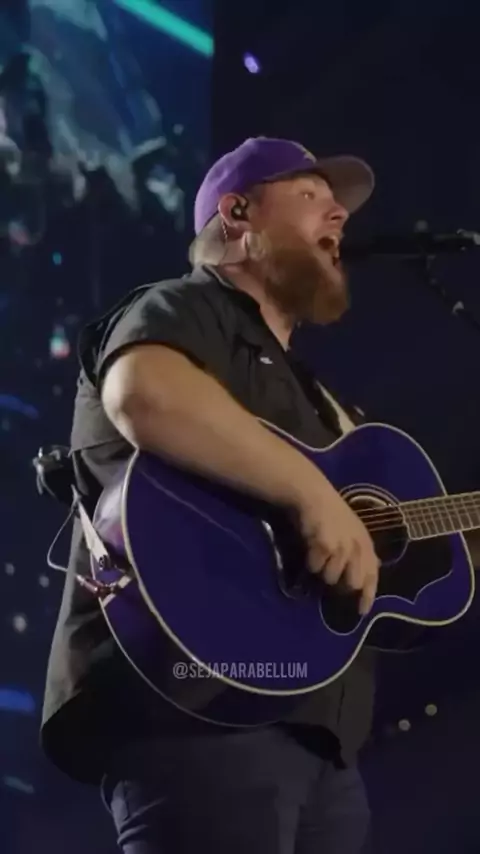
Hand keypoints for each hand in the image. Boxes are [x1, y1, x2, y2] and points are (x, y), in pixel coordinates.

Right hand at [296, 484, 379, 614]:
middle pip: (353, 584)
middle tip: (329, 577)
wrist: (313, 496)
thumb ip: (361, 554)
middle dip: (341, 586)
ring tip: (318, 556)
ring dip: (323, 572)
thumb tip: (368, 576)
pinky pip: (316, 569)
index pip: (372, 576)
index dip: (368, 596)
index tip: (361, 611)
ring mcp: (342, 547)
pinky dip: (311, 563)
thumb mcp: (353, 532)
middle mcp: (358, 547)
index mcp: (366, 544)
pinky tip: (309, 549)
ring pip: (331, 578)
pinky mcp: (325, 546)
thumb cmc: (331, 514)